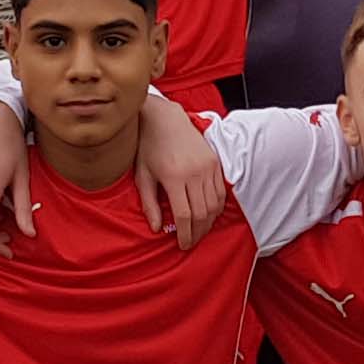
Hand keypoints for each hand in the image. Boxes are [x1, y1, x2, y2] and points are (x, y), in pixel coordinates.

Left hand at [134, 93, 225, 249]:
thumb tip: (156, 228)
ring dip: (208, 223)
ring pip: (214, 205)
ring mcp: (207, 166)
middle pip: (202, 214)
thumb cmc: (148, 147)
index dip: (185, 234)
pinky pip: (221, 192)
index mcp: (173, 177)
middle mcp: (194, 172)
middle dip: (198, 233)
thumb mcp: (142, 176)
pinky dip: (217, 208)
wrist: (164, 118)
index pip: (184, 215)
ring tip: (199, 231)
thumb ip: (149, 204)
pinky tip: (208, 215)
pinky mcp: (215, 162)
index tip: (182, 244)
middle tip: (191, 242)